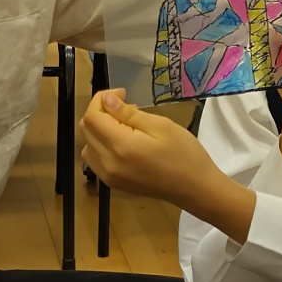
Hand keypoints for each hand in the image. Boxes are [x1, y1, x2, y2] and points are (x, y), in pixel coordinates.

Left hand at [80, 88, 255, 241]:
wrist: (194, 188)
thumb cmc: (184, 154)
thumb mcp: (160, 125)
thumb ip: (128, 113)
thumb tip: (105, 100)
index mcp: (120, 146)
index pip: (92, 117)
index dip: (102, 99)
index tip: (123, 93)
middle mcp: (107, 163)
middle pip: (86, 129)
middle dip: (101, 111)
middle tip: (126, 106)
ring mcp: (108, 177)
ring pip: (87, 144)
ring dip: (100, 129)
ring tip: (125, 125)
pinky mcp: (113, 184)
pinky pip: (95, 159)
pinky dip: (101, 145)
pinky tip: (122, 142)